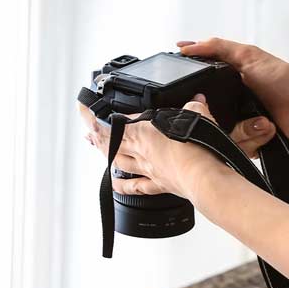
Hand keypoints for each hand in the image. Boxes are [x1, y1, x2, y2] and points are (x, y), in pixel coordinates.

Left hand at [78, 94, 224, 199]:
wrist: (204, 179)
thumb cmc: (197, 149)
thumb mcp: (198, 116)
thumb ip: (195, 106)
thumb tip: (197, 100)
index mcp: (144, 132)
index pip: (115, 121)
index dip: (96, 114)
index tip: (84, 107)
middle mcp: (141, 152)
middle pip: (110, 144)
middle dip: (95, 136)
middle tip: (87, 131)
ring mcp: (148, 170)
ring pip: (118, 162)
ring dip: (105, 155)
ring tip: (97, 149)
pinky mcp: (158, 185)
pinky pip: (134, 187)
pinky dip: (122, 185)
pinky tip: (116, 183)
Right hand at [177, 37, 288, 148]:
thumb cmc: (285, 81)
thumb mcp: (248, 55)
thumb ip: (217, 47)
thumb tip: (186, 46)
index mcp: (225, 85)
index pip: (196, 91)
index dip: (190, 94)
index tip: (184, 95)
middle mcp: (228, 107)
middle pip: (201, 116)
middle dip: (213, 114)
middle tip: (238, 104)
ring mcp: (237, 127)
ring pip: (217, 135)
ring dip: (240, 127)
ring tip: (258, 116)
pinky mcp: (246, 144)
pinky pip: (234, 148)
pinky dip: (250, 138)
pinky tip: (263, 127)